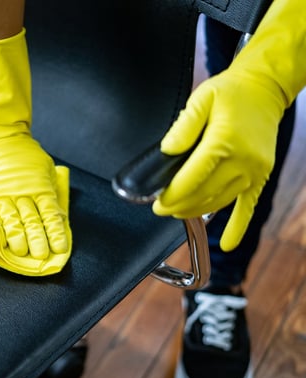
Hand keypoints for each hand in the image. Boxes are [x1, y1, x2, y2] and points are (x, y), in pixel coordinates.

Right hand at [0, 134, 68, 258]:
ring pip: (11, 221)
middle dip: (36, 240)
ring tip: (20, 253)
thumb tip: (57, 218)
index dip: (55, 232)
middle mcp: (22, 193)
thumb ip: (50, 193)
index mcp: (41, 187)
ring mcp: (3, 195)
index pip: (50, 214)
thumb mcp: (46, 171)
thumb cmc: (27, 156)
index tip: (60, 248)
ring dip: (16, 239)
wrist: (1, 138)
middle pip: (31, 221)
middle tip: (40, 256)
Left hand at [153, 69, 283, 251]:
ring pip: (220, 203)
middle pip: (204, 195)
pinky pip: (248, 206)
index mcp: (224, 142)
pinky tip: (227, 244)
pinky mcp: (260, 176)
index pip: (192, 179)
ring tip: (177, 212)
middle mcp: (242, 161)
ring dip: (196, 212)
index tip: (157, 203)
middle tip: (160, 209)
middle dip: (178, 207)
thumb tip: (167, 151)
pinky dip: (238, 226)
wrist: (265, 89)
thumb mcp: (201, 99)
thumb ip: (182, 127)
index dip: (172, 196)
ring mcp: (254, 171)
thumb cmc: (231, 93)